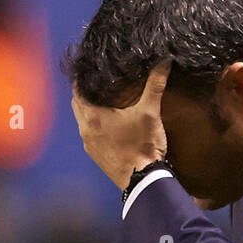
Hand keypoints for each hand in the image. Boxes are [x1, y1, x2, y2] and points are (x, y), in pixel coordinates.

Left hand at [71, 58, 171, 190]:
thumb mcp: (150, 112)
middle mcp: (85, 130)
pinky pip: (89, 136)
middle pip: (77, 104)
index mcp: (92, 115)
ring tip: (103, 102)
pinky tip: (109, 126)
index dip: (82, 78)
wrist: (143, 182)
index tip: (90, 70)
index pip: (77, 89)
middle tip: (97, 84)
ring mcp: (89, 145)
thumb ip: (155, 85)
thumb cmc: (143, 146)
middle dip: (84, 93)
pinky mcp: (96, 157)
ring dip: (89, 111)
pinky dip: (94, 127)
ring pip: (82, 121)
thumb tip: (164, 61)